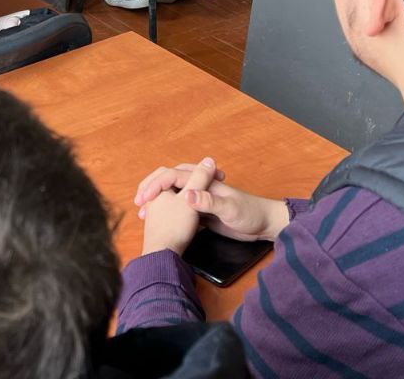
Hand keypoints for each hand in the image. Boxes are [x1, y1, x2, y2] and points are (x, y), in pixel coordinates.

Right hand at [134, 161, 288, 241]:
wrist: (265, 225)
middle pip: (169, 181)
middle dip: (151, 188)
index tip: (144, 198)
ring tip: (143, 213)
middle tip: (138, 202)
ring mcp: (200, 199)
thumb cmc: (251, 213)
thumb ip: (209, 202)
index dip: (156, 185)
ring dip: (157, 200)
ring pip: (172, 194)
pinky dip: (167, 213)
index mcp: (204, 181)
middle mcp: (199, 187)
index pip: (173, 177)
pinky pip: (179, 208)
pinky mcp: (202, 213)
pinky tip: (160, 223)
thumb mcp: (230, 209)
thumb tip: (186, 196)